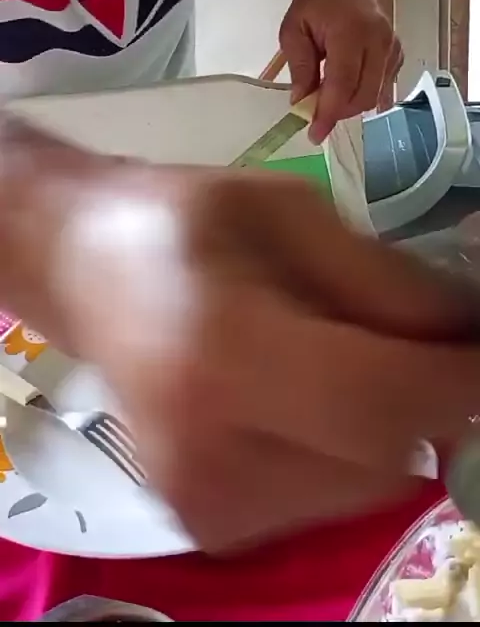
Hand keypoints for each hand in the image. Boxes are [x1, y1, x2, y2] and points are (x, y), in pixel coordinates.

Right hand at [3, 120, 479, 550]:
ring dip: (385, 427)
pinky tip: (302, 397)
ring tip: (336, 358)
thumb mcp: (291, 212)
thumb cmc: (183, 222)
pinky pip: (327, 500)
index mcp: (224, 354)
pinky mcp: (208, 522)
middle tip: (410, 339)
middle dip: (424, 400)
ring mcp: (204, 503)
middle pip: (388, 458)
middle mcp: (209, 452)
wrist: (86, 269)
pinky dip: (343, 451)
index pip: (384, 400)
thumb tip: (470, 336)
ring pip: (368, 487)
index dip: (461, 382)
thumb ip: (388, 283)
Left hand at [280, 0, 402, 142]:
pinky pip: (383, 88)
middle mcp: (378, 42)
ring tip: (328, 96)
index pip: (342, 84)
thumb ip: (299, 67)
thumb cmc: (315, 4)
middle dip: (338, 112)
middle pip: (363, 96)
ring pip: (375, 96)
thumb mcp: (293, 31)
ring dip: (350, 106)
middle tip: (316, 114)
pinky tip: (347, 88)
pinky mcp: (397, 54)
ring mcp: (392, 48)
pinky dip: (364, 96)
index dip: (329, 113)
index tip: (315, 135)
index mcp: (351, 33)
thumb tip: (301, 102)